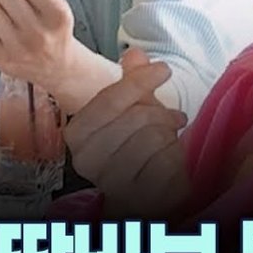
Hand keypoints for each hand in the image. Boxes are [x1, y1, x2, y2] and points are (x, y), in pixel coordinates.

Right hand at [63, 48, 190, 217]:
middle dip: (160, 114)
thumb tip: (136, 54)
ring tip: (168, 139)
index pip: (108, 100)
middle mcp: (87, 160)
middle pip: (136, 118)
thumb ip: (130, 80)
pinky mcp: (140, 198)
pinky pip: (168, 163)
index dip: (138, 82)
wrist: (137, 193)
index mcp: (76, 134)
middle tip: (170, 118)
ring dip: (169, 136)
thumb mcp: (129, 110)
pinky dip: (176, 155)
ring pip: (154, 139)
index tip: (163, 70)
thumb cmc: (130, 147)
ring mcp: (112, 183)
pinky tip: (170, 158)